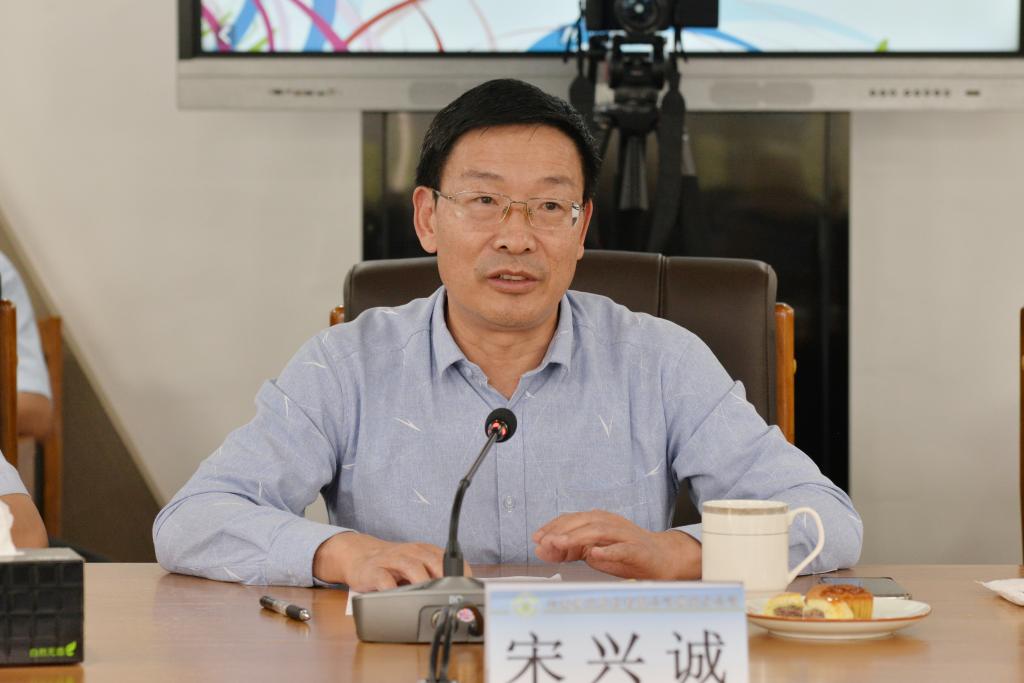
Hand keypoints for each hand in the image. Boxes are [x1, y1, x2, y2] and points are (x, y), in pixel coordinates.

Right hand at [312, 532, 470, 591]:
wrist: (361, 556)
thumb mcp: (417, 565)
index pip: (449, 558)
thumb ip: (435, 574)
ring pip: (411, 567)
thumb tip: (459, 593)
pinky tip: (399, 598)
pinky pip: (384, 579)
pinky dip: (393, 589)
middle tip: (452, 594)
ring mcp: (392, 560)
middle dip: (444, 578)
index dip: (459, 573)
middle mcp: (410, 552)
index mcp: (424, 551)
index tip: (467, 588)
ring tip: (429, 595)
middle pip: (432, 561)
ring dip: (422, 581)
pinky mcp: (374, 571)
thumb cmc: (394, 565)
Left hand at [532, 510, 700, 579]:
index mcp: (598, 521)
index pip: (571, 519)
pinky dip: (607, 551)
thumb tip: (542, 549)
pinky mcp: (637, 549)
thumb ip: (569, 550)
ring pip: (598, 531)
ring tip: (561, 545)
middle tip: (544, 542)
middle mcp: (610, 523)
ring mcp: (624, 535)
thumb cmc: (626, 554)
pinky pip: (621, 548)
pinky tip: (594, 554)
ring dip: (577, 537)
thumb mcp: (593, 551)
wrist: (662, 558)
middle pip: (582, 521)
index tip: (536, 538)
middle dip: (561, 531)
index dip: (553, 527)